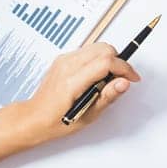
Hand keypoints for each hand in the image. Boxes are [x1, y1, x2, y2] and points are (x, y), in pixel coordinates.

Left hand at [5, 42, 139, 144]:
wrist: (34, 117)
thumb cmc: (56, 120)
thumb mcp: (87, 116)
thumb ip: (108, 96)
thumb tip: (123, 83)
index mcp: (72, 81)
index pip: (106, 62)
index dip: (124, 68)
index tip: (132, 78)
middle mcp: (67, 66)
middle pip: (104, 49)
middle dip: (118, 61)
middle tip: (120, 79)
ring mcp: (64, 60)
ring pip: (98, 47)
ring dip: (109, 59)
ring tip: (106, 79)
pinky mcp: (63, 58)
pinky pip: (89, 51)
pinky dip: (98, 59)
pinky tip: (95, 76)